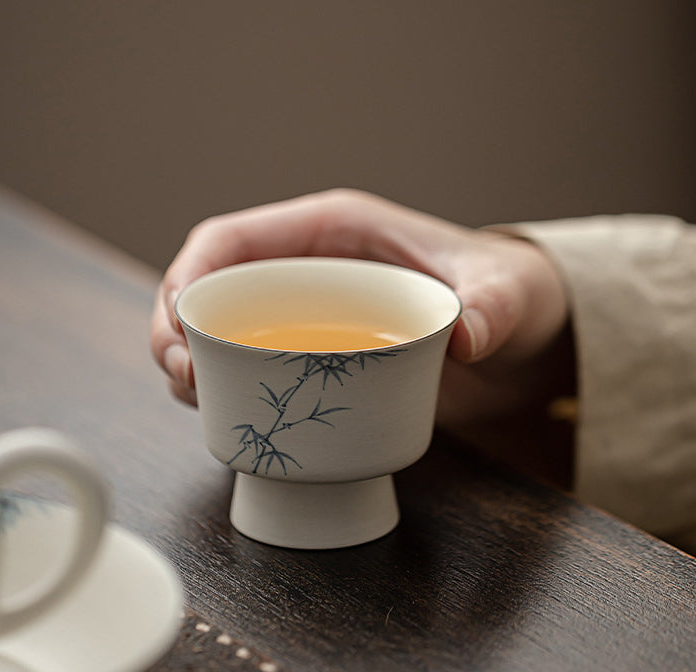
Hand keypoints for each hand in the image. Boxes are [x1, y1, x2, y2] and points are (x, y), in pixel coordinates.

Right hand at [150, 189, 571, 432]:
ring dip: (194, 364)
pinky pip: (252, 369)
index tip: (178, 327)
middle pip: (211, 290)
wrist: (519, 342)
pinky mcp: (316, 361)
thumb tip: (465, 339)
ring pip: (221, 334)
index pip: (232, 240)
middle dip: (176, 331)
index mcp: (332, 232)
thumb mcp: (506, 293)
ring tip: (199, 400)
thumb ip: (491, 307)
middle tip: (185, 379)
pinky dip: (228, 391)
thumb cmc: (508, 295)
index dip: (188, 276)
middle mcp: (307, 273)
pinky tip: (229, 416)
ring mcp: (307, 319)